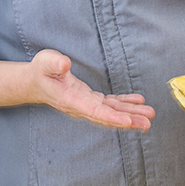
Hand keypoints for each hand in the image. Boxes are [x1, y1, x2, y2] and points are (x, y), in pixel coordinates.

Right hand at [29, 50, 154, 130]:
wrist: (35, 82)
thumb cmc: (40, 71)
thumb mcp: (44, 62)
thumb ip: (54, 63)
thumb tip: (64, 63)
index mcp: (72, 101)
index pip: (95, 111)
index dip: (112, 117)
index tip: (128, 121)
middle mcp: (81, 106)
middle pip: (108, 116)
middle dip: (128, 120)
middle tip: (147, 122)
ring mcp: (87, 104)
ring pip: (112, 112)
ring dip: (131, 114)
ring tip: (149, 115)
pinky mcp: (91, 100)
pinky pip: (110, 105)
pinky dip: (125, 104)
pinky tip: (138, 102)